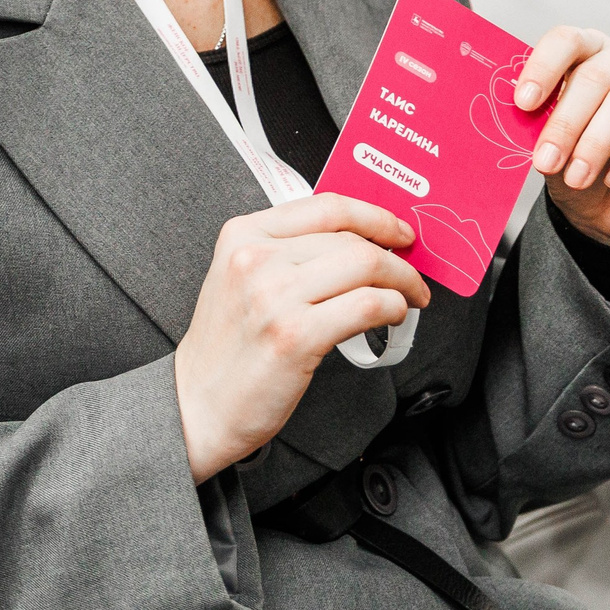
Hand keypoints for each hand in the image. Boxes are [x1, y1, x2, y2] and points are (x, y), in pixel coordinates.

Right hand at [174, 194, 431, 480]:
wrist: (198, 403)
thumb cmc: (227, 346)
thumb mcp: (241, 278)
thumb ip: (288, 252)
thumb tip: (360, 244)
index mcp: (243, 234)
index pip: (326, 206)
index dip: (374, 216)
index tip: (397, 231)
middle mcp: (256, 258)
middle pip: (351, 238)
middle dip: (396, 258)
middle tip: (411, 277)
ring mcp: (274, 296)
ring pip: (366, 266)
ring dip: (403, 282)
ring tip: (409, 298)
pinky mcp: (295, 336)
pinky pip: (367, 305)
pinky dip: (393, 308)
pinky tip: (393, 317)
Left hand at [515, 27, 609, 248]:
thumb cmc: (579, 167)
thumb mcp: (551, 146)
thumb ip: (539, 124)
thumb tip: (520, 116)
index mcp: (591, 52)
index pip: (568, 41)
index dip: (543, 68)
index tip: (523, 104)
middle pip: (596, 75)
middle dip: (565, 123)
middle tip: (545, 162)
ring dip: (596, 142)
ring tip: (577, 177)